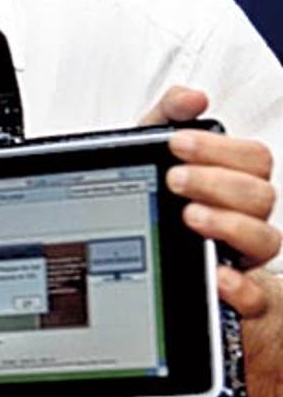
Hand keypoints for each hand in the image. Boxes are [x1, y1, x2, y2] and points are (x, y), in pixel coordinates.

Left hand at [141, 86, 280, 316]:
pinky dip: (241, 287)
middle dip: (216, 182)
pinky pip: (256, 298)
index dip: (220, 149)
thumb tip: (193, 97)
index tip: (177, 144)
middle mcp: (243, 216)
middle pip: (261, 195)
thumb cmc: (152, 192)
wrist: (129, 245)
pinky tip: (216, 273)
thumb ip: (168, 114)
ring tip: (189, 215)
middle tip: (174, 178)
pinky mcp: (234, 295)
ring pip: (266, 241)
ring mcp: (241, 254)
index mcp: (231, 178)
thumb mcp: (151, 149)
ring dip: (228, 224)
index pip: (253, 158)